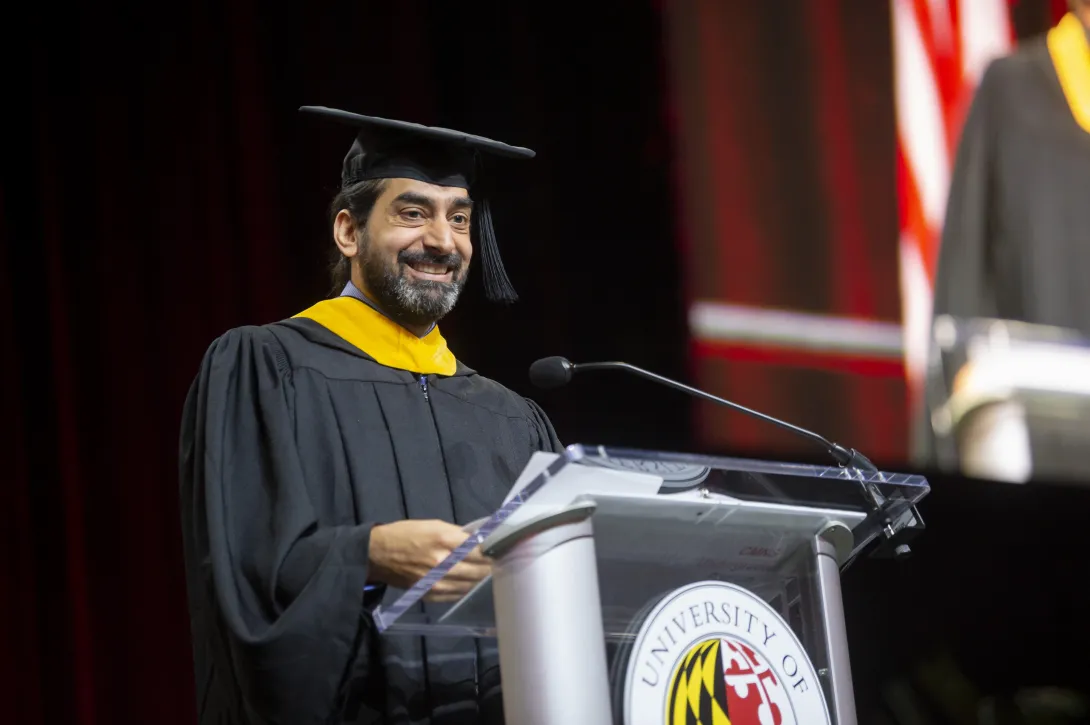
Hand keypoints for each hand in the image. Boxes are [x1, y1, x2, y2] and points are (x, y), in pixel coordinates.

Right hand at [367, 519, 491, 601]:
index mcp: (444, 540)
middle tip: (498, 563)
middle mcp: (442, 563)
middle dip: (490, 566)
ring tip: (486, 573)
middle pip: (479, 570)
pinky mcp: (429, 595)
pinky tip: (467, 583)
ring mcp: (436, 582)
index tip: (502, 551)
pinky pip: (456, 595)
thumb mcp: (433, 525)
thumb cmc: (406, 534)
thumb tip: (480, 542)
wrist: (377, 554)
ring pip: (470, 584)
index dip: (493, 551)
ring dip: (480, 579)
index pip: (480, 550)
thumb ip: (458, 535)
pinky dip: (465, 589)